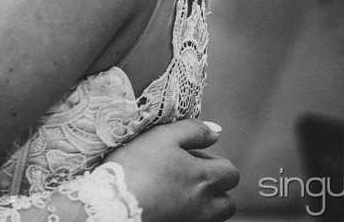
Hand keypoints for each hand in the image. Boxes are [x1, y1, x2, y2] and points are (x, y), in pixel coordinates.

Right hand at [106, 120, 238, 221]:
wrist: (112, 203)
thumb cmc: (136, 166)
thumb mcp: (162, 136)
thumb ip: (193, 130)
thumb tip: (216, 132)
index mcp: (205, 178)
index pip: (231, 173)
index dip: (214, 163)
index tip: (191, 158)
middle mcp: (206, 205)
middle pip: (227, 201)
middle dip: (214, 189)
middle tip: (186, 177)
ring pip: (212, 216)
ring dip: (203, 204)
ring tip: (177, 192)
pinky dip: (186, 214)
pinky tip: (165, 203)